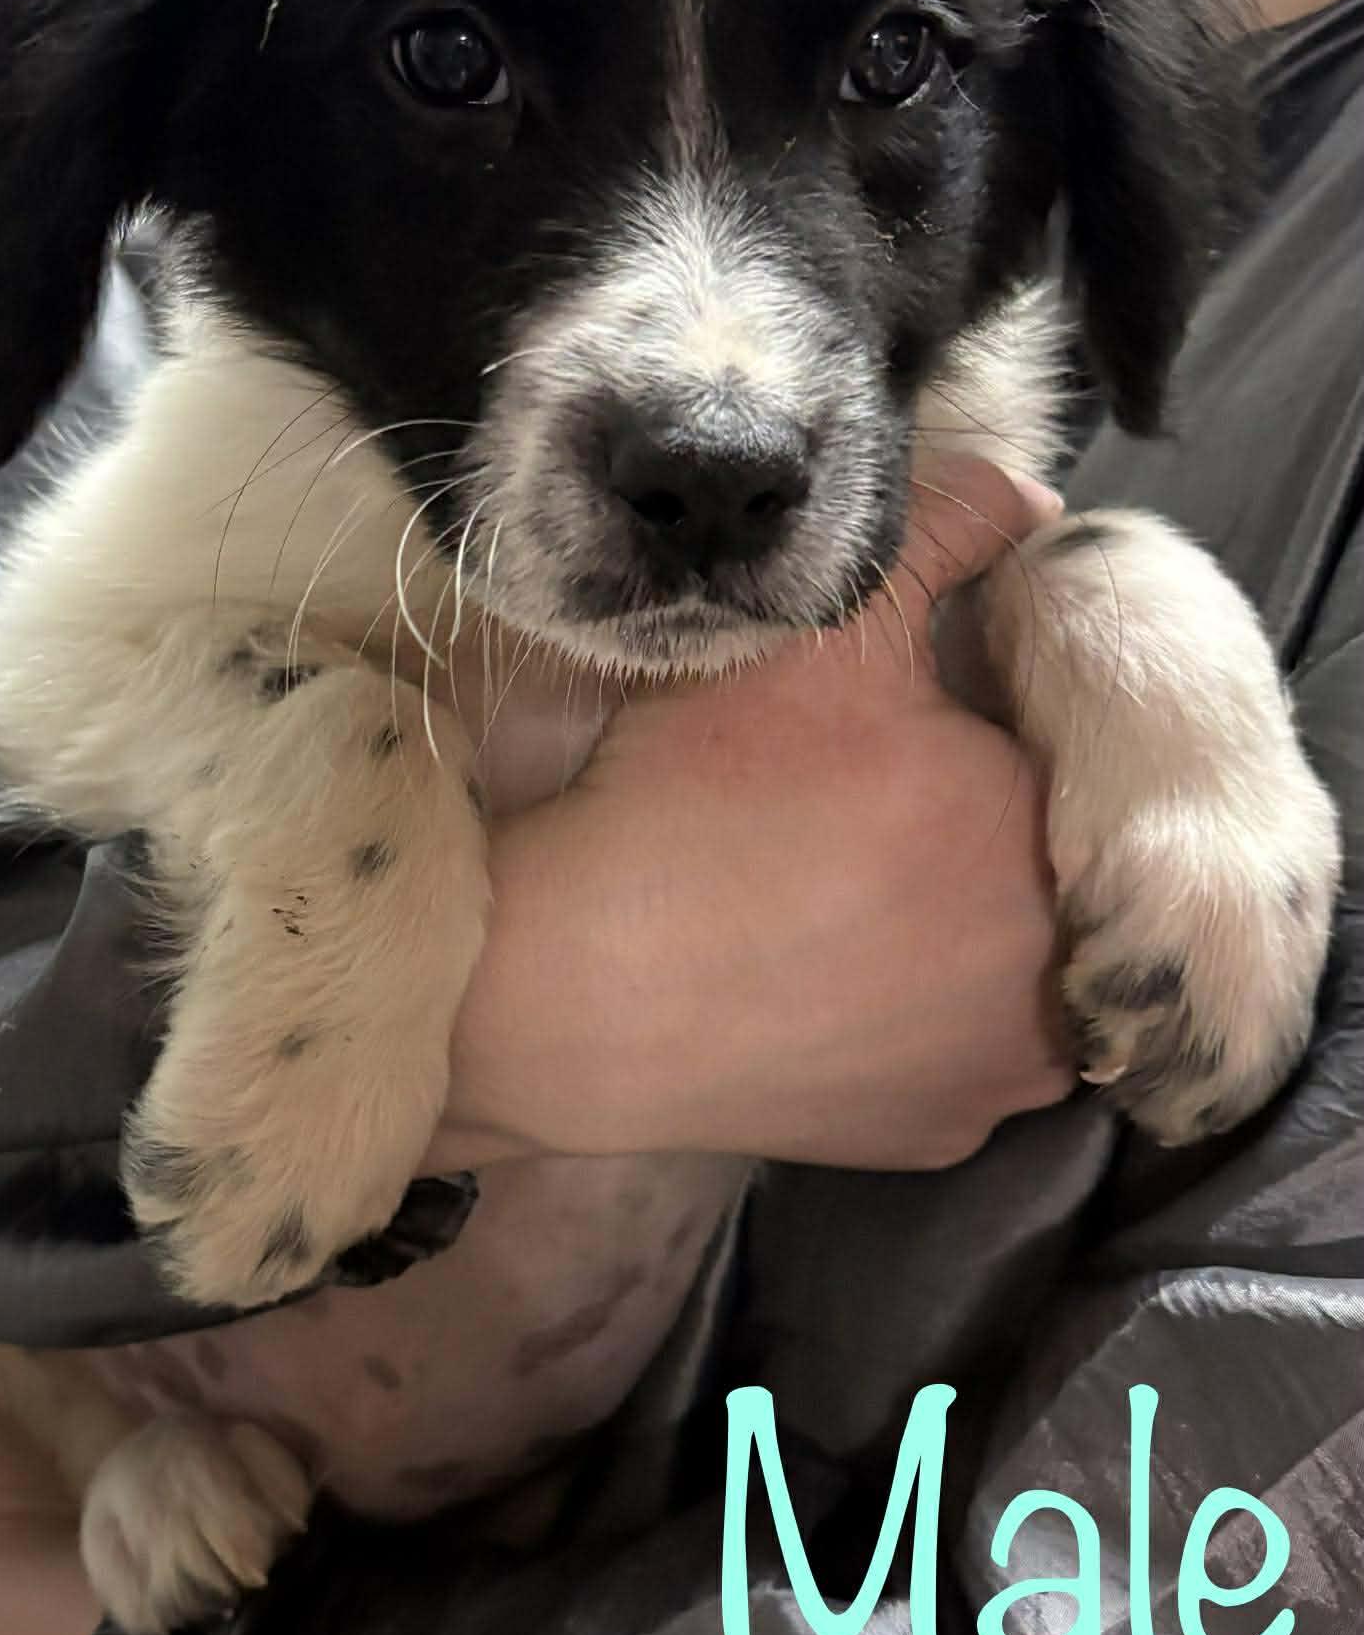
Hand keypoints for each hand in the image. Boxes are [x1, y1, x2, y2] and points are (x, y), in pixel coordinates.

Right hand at [430, 456, 1073, 1171]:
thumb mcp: (827, 637)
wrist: (569, 990)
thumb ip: (945, 535)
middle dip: (977, 815)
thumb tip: (1029, 495)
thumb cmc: (705, 804)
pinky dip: (905, 1007)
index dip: (989, 714)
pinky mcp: (928, 1139)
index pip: (1065, 753)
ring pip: (1008, 964)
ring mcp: (996, 1081)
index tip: (906, 709)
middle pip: (1042, 861)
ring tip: (843, 875)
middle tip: (865, 787)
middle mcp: (1061, 985)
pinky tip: (824, 964)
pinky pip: (947, 1049)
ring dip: (955, 917)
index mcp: (1057, 847)